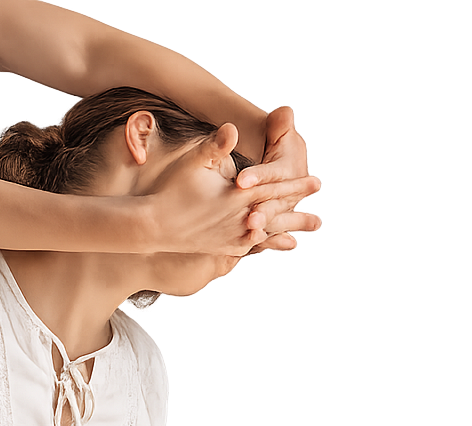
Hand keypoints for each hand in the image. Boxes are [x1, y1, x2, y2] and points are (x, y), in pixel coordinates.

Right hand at [144, 127, 319, 255]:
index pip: (273, 189)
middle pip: (273, 216)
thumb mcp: (193, 163)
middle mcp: (237, 220)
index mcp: (236, 197)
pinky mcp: (218, 248)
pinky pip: (243, 248)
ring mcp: (228, 238)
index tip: (316, 183)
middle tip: (318, 220)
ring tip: (297, 241)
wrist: (152, 226)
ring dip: (280, 236)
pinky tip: (260, 252)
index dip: (295, 185)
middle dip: (295, 214)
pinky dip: (256, 248)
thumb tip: (232, 126)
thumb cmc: (171, 191)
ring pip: (261, 236)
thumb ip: (216, 145)